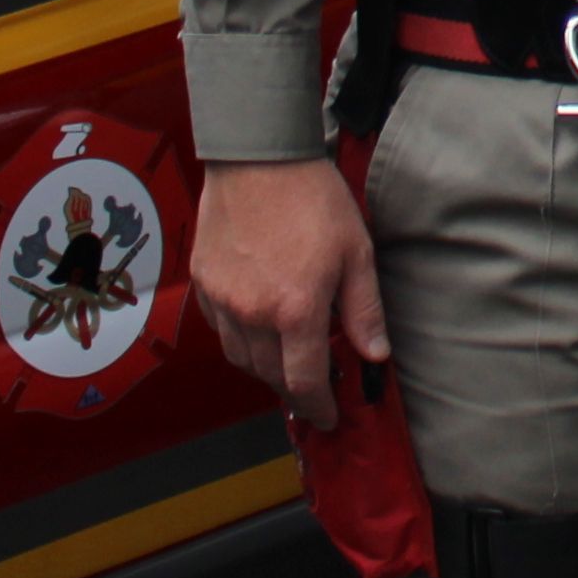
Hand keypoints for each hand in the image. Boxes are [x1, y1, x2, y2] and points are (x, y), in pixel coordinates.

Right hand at [193, 155, 384, 431]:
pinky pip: (220, 331)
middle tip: (314, 389)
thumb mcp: (356, 252)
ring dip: (265, 369)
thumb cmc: (313, 200)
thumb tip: (374, 354)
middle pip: (270, 375)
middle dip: (294, 389)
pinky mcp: (203, 286)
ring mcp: (222, 302)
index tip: (328, 416)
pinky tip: (259, 328)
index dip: (318, 405)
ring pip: (241, 359)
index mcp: (295, 310)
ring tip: (289, 361)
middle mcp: (252, 314)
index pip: (305, 380)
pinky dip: (240, 341)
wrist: (259, 161)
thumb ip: (363, 310)